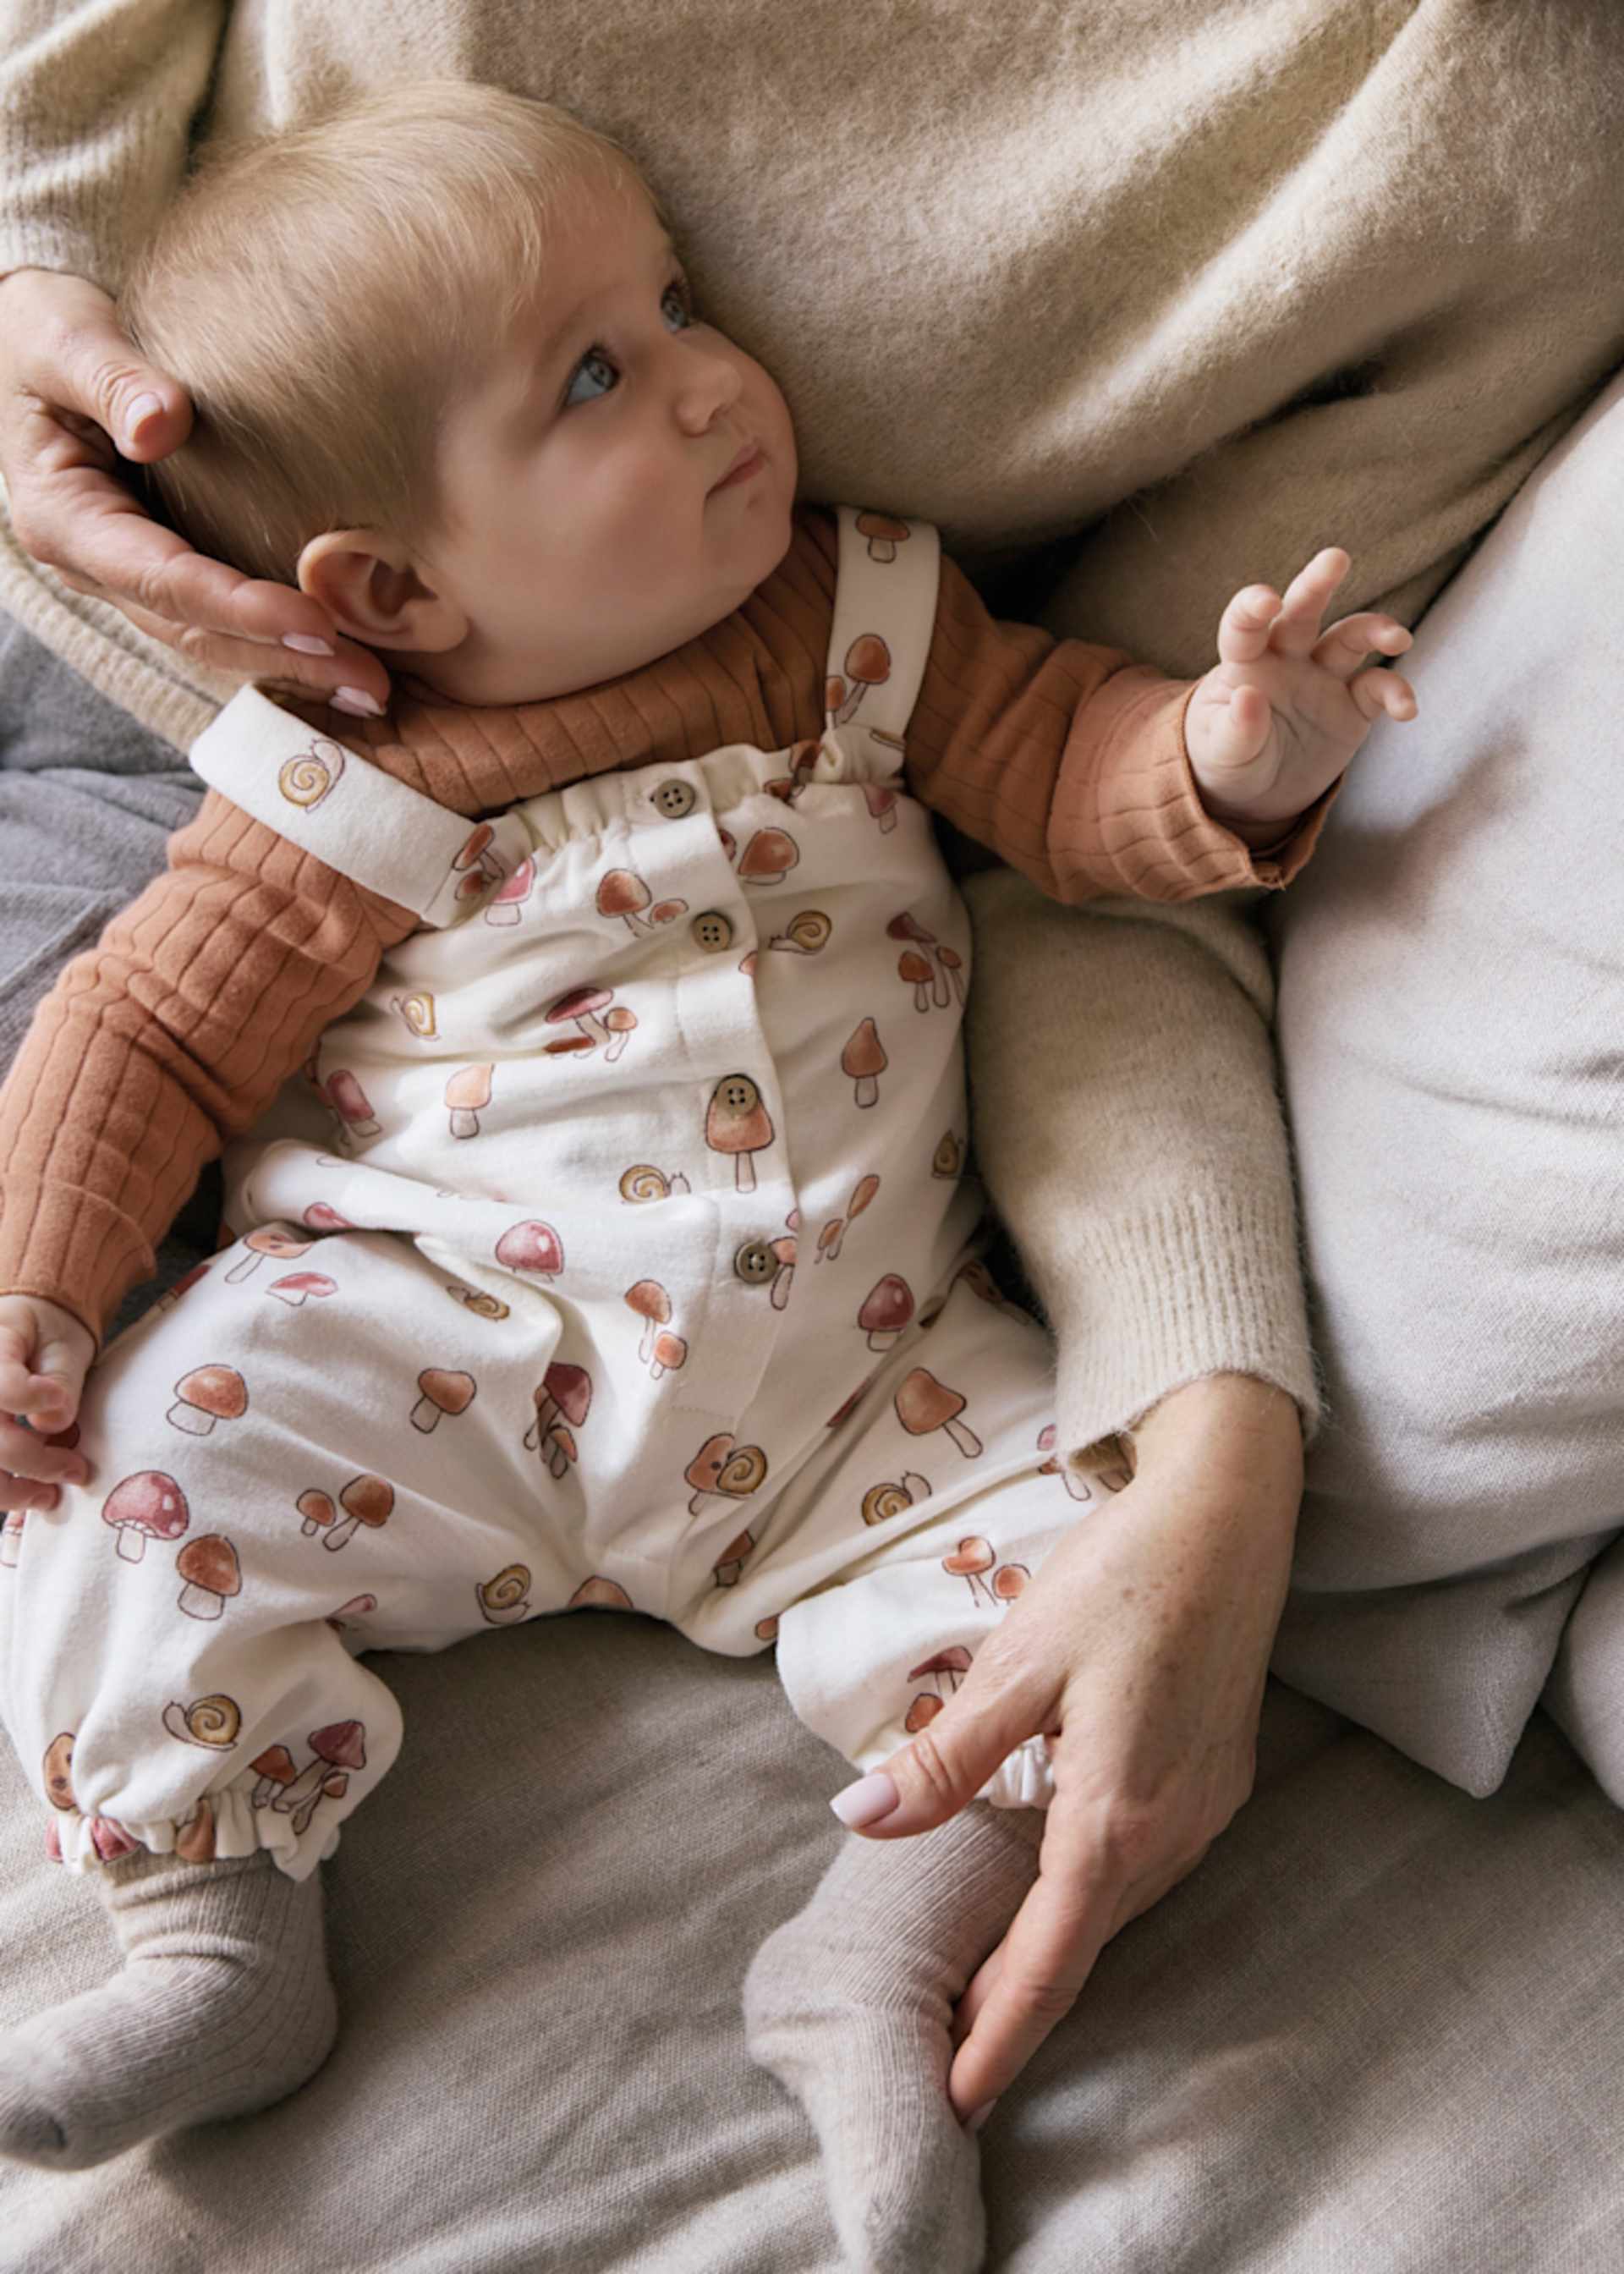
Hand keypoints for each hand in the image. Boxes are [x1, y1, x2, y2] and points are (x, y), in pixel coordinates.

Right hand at [0, 268, 389, 713]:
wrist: (37, 338)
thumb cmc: (48, 328)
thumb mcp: (63, 336)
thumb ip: (110, 378)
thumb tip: (160, 426)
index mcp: (65, 519)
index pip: (163, 579)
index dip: (242, 607)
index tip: (319, 623)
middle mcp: (97, 565)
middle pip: (197, 629)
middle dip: (286, 657)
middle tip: (372, 681)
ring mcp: (132, 574)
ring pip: (216, 638)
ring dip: (294, 665)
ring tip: (374, 687)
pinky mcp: (167, 568)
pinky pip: (227, 617)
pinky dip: (285, 639)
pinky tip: (347, 656)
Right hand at [0, 1295, 97, 1510]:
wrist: (22, 1331)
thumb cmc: (45, 1335)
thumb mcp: (63, 1343)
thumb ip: (61, 1378)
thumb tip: (52, 1423)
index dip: (27, 1396)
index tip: (59, 1400)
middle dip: (32, 1461)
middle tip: (76, 1470)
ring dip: (11, 1490)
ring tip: (50, 1496)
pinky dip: (4, 1492)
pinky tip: (30, 1496)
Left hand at [831, 1373, 1302, 2122]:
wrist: (1229, 1517)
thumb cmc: (1120, 1578)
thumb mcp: (1018, 1663)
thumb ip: (945, 1758)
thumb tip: (859, 1820)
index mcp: (1114, 1817)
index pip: (1045, 1965)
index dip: (995, 2040)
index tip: (953, 2105)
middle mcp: (1170, 1833)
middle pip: (1081, 1948)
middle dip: (1013, 2010)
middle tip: (940, 2058)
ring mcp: (1204, 1812)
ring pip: (1115, 1911)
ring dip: (1053, 1955)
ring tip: (982, 1992)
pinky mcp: (1218, 1783)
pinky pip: (1146, 1868)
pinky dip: (1090, 1902)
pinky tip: (1054, 1897)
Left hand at [1185, 548, 1416, 841]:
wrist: (1259, 795)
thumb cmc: (1228, 764)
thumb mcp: (1222, 755)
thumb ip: (1234, 730)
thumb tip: (1249, 697)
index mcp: (1245, 664)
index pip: (1244, 626)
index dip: (1252, 608)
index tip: (1265, 601)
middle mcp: (1287, 658)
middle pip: (1302, 610)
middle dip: (1318, 582)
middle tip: (1336, 558)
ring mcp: (1323, 676)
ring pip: (1351, 637)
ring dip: (1375, 630)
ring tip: (1399, 638)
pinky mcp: (1354, 703)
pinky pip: (1379, 688)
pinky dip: (1396, 693)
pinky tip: (1406, 710)